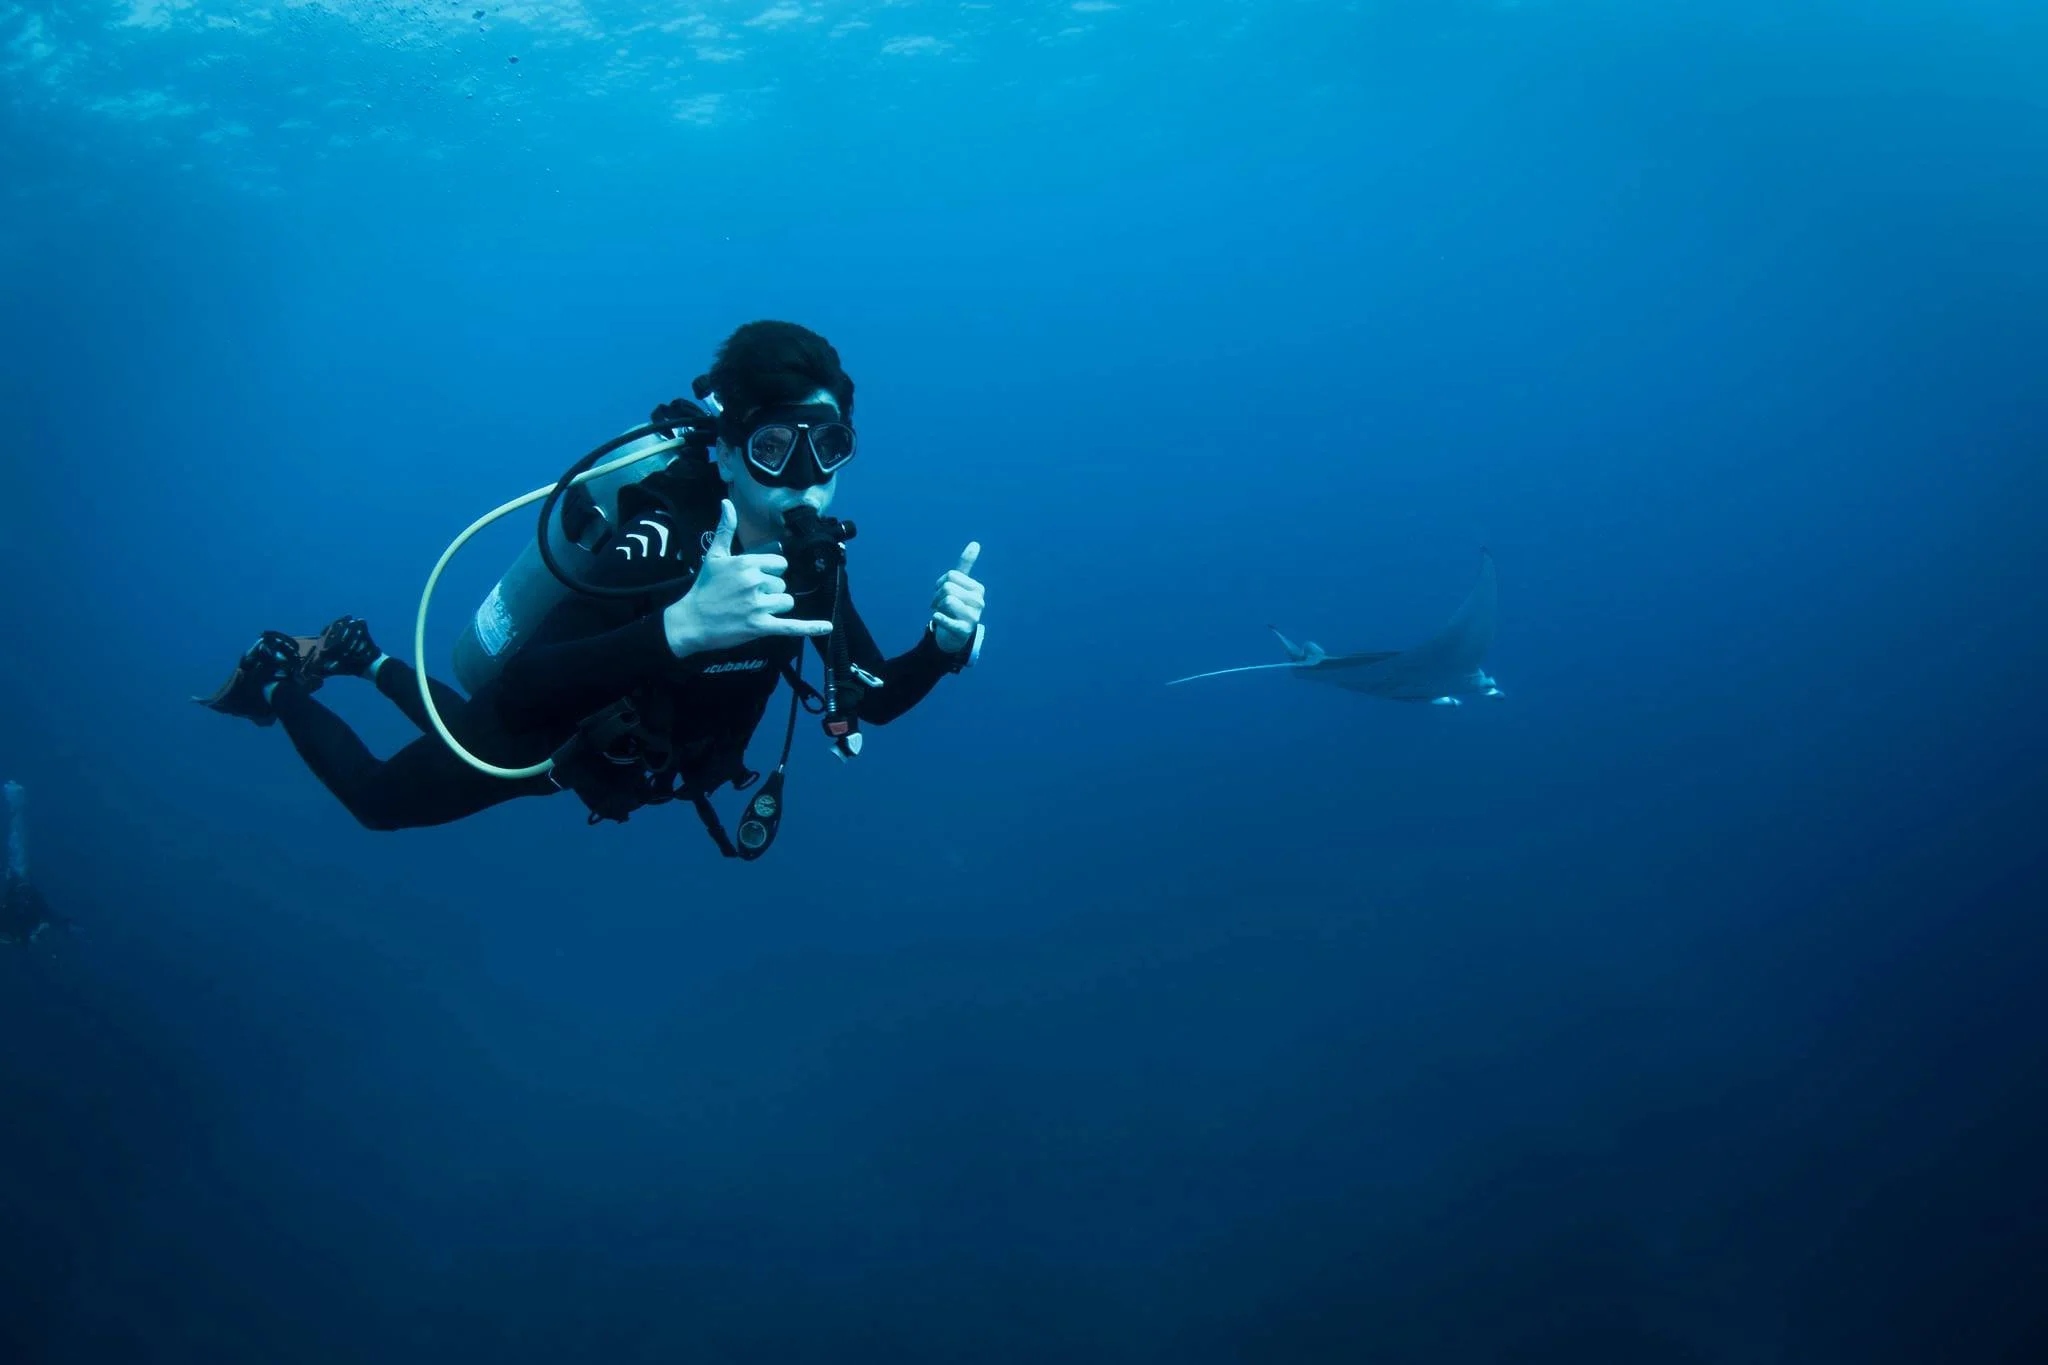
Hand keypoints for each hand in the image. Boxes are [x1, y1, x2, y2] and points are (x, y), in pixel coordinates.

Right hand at [665, 500, 833, 656]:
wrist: (691, 621)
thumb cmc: (704, 588)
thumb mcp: (714, 556)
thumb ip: (725, 529)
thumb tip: (727, 503)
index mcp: (747, 563)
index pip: (780, 563)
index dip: (771, 572)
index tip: (755, 579)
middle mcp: (755, 582)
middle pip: (783, 584)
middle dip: (770, 591)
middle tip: (747, 597)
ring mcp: (758, 605)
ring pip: (786, 602)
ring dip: (775, 606)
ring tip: (753, 610)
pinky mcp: (760, 626)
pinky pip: (791, 626)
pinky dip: (810, 627)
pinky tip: (826, 627)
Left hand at [931, 543, 985, 653]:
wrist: (954, 634)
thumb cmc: (955, 605)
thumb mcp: (959, 584)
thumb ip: (966, 564)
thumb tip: (975, 543)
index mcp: (978, 589)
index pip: (951, 576)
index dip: (940, 584)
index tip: (941, 593)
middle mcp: (979, 602)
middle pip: (948, 587)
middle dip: (937, 596)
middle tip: (938, 605)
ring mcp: (974, 617)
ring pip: (947, 600)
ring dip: (936, 607)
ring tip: (941, 613)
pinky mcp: (964, 630)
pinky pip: (945, 619)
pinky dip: (938, 618)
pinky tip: (937, 619)